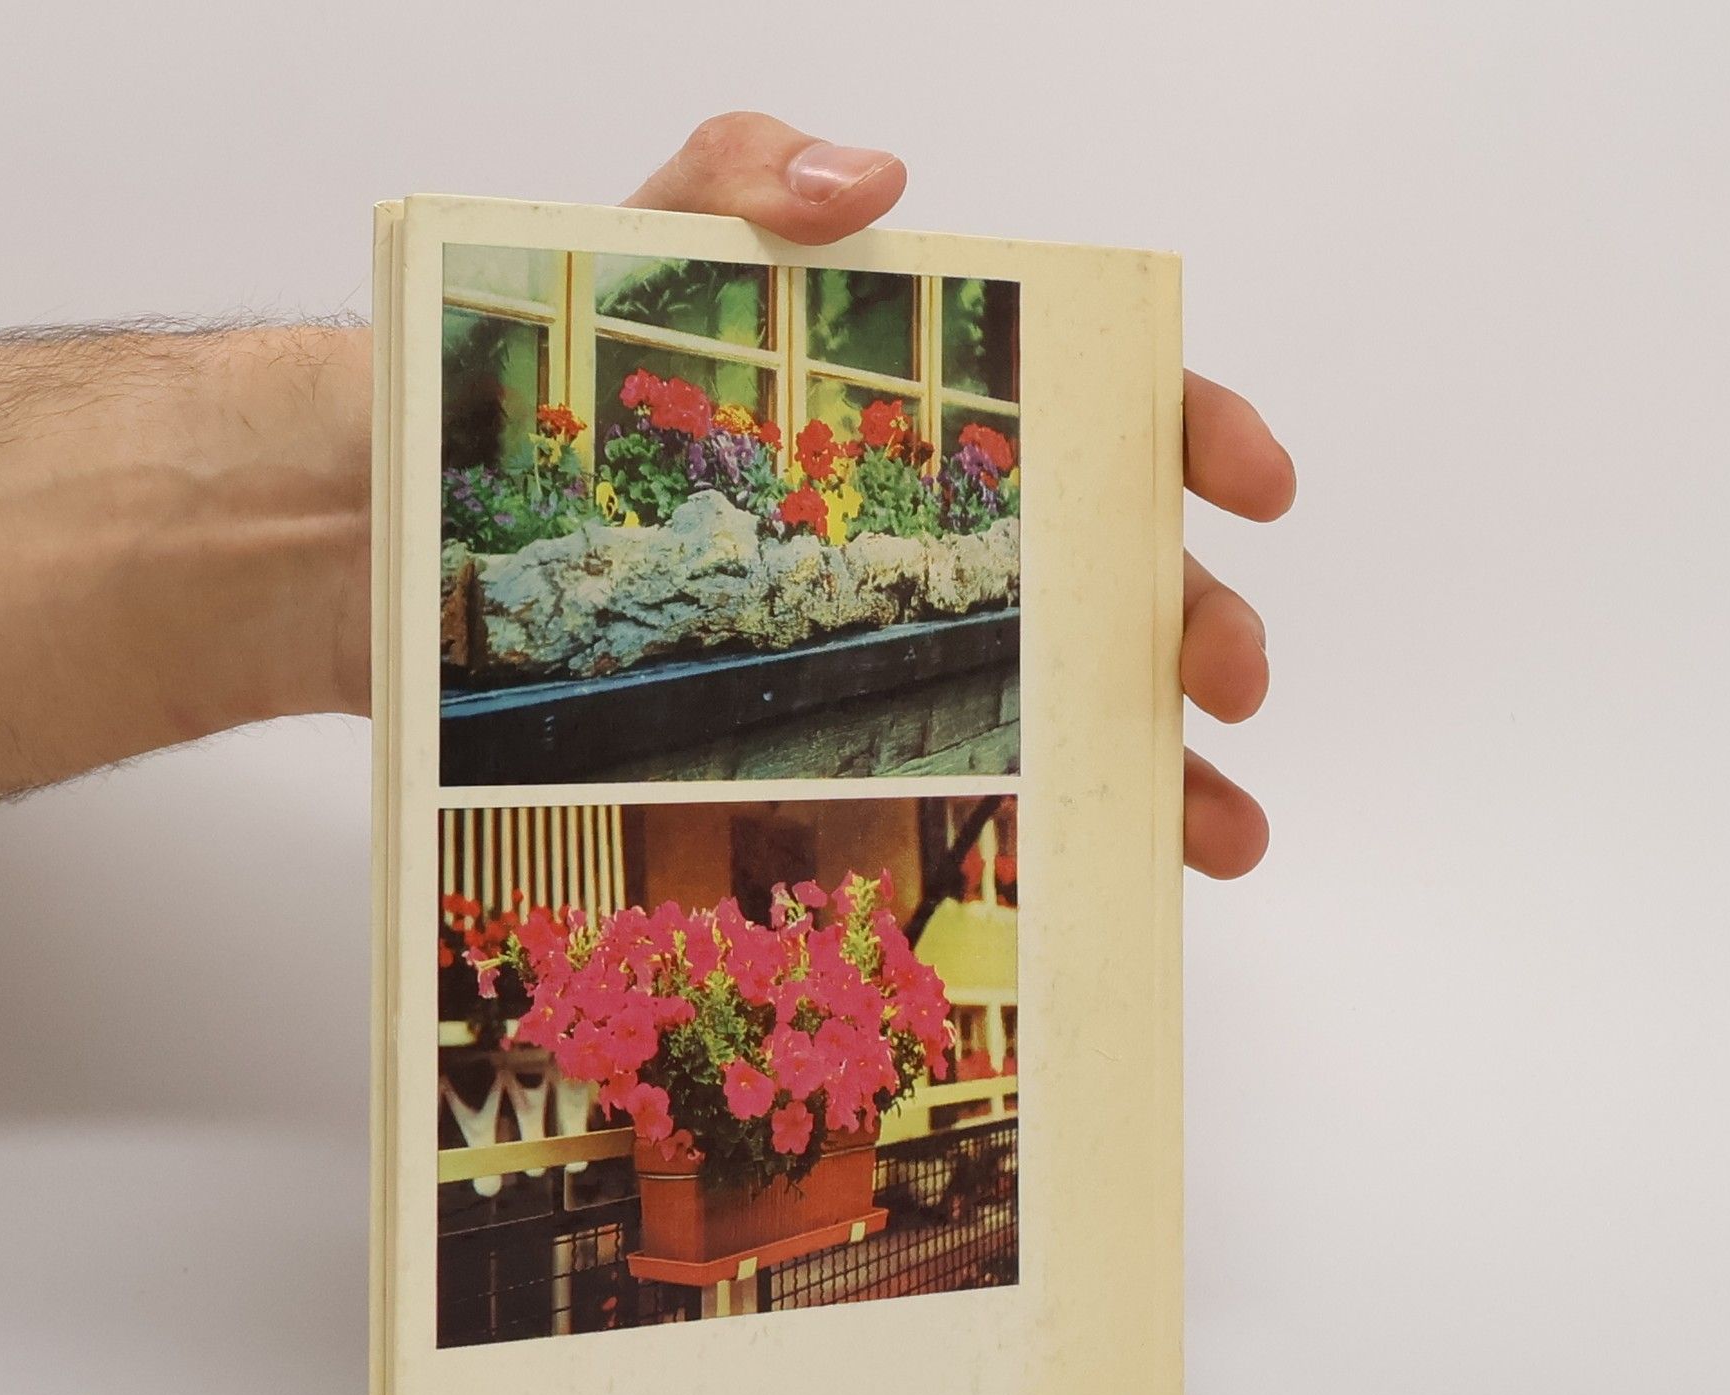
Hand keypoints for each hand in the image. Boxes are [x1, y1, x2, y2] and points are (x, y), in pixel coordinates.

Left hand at [627, 113, 1292, 879]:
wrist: (475, 502)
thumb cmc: (596, 374)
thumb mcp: (658, 244)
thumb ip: (748, 177)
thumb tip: (874, 179)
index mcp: (966, 409)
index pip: (1116, 408)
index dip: (1202, 435)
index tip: (1255, 482)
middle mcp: (981, 531)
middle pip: (1134, 575)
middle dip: (1206, 625)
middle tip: (1228, 675)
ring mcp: (940, 639)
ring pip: (1097, 704)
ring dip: (1181, 770)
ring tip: (1223, 831)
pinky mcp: (872, 730)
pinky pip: (1004, 787)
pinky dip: (1075, 833)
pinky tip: (1124, 881)